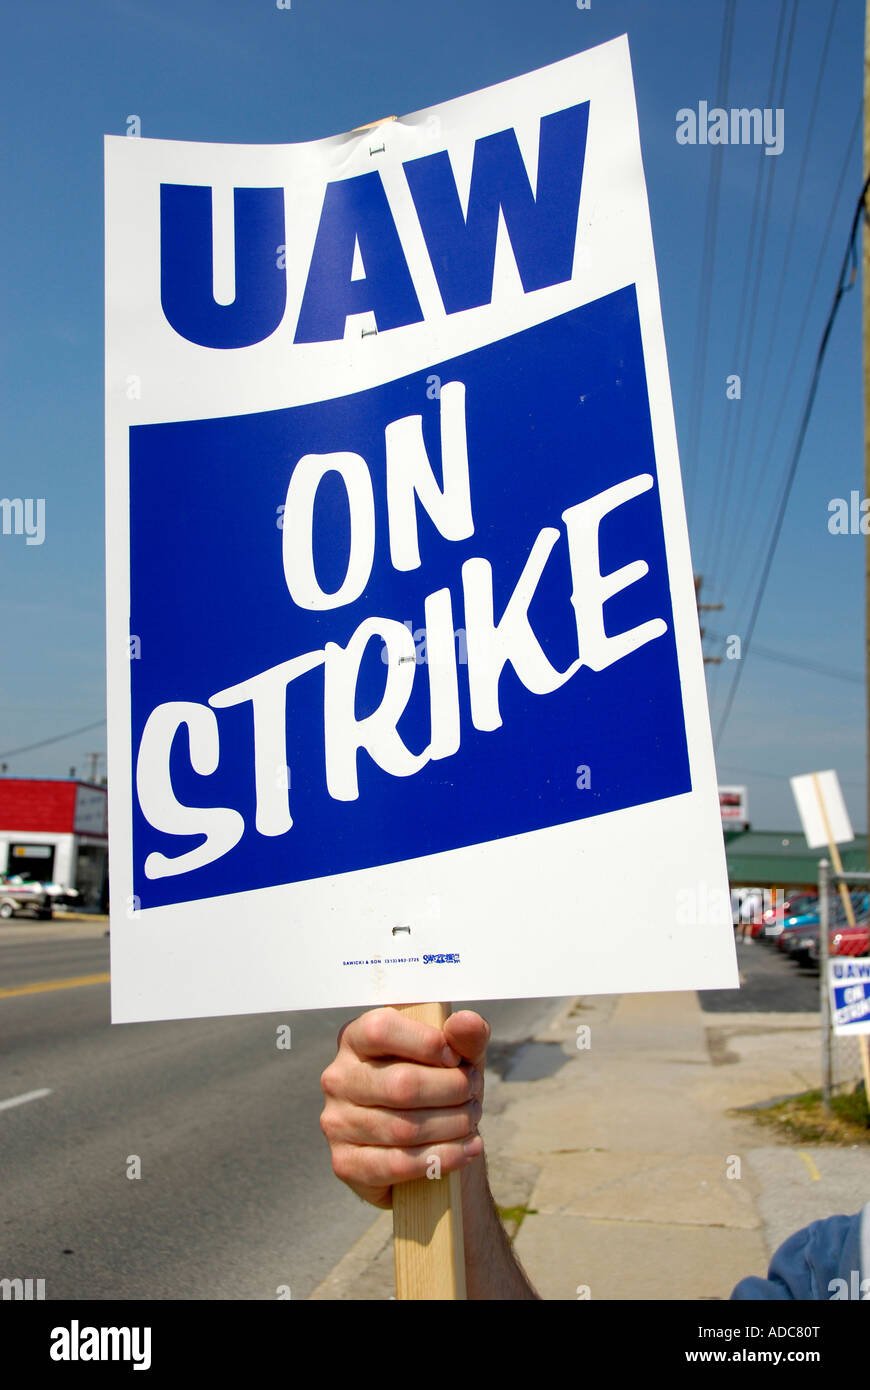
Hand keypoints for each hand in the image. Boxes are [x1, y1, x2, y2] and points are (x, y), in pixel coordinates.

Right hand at [320, 1006, 489, 1207]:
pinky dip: (443, 1157)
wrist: (423, 1151)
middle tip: (474, 1093)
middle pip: (400, 1083)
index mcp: (356, 1039)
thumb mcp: (455, 1059)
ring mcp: (336, 1122)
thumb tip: (466, 1021)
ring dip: (453, 1125)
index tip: (456, 1058)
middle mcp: (338, 1078)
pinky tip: (468, 1149)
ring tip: (473, 1120)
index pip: (381, 1030)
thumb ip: (464, 1037)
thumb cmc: (436, 1089)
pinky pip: (398, 1163)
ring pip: (403, 1128)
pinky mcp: (345, 1163)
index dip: (426, 1043)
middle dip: (451, 1089)